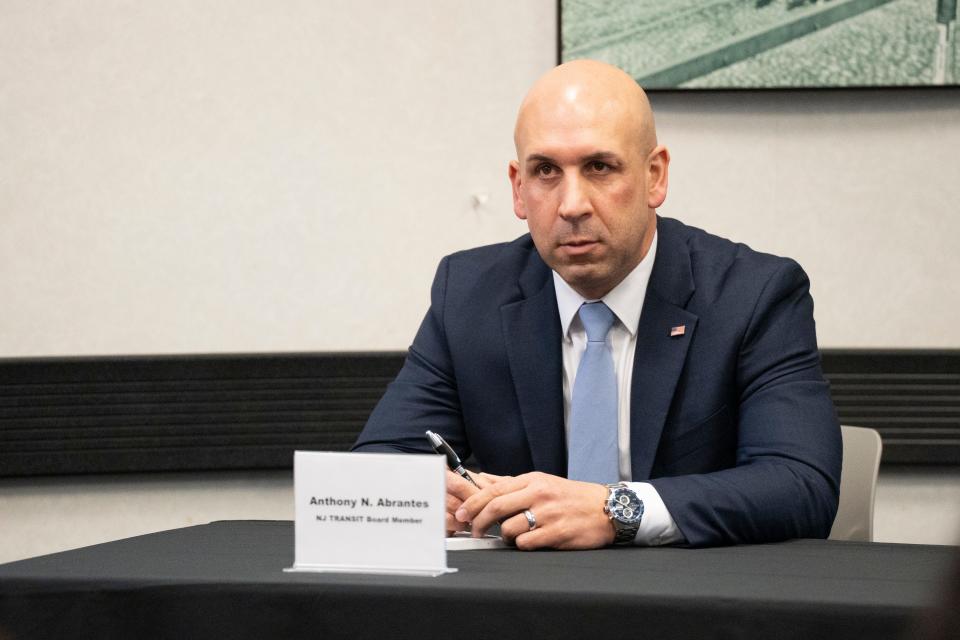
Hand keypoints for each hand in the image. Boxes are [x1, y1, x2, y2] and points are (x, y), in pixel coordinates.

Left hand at [454, 471, 614, 549]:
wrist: (607, 508)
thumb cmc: (571, 496)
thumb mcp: (542, 482)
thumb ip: (512, 483)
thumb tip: (482, 479)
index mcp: (533, 480)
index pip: (494, 490)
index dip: (473, 503)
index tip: (461, 514)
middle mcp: (539, 494)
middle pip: (496, 507)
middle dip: (479, 521)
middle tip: (474, 531)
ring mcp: (549, 514)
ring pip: (510, 528)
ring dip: (504, 537)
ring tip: (511, 537)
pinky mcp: (558, 533)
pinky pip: (527, 543)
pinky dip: (521, 545)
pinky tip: (529, 542)